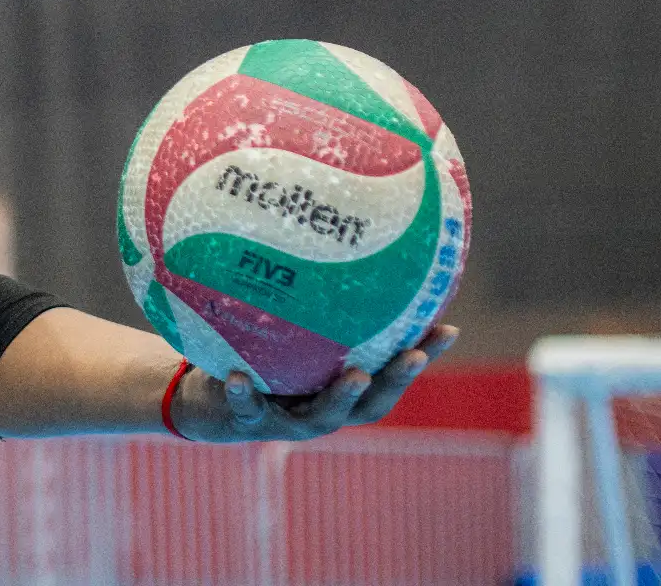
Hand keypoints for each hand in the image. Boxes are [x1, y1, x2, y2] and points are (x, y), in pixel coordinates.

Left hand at [171, 325, 458, 443]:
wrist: (212, 402)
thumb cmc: (262, 359)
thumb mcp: (289, 331)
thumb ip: (315, 306)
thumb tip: (340, 239)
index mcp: (342, 388)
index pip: (391, 373)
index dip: (422, 355)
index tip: (448, 329)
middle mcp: (325, 410)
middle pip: (371, 403)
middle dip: (395, 379)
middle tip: (412, 355)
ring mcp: (289, 420)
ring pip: (322, 416)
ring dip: (340, 396)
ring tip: (354, 374)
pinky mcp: (248, 421)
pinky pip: (246, 408)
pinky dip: (244, 394)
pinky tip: (237, 376)